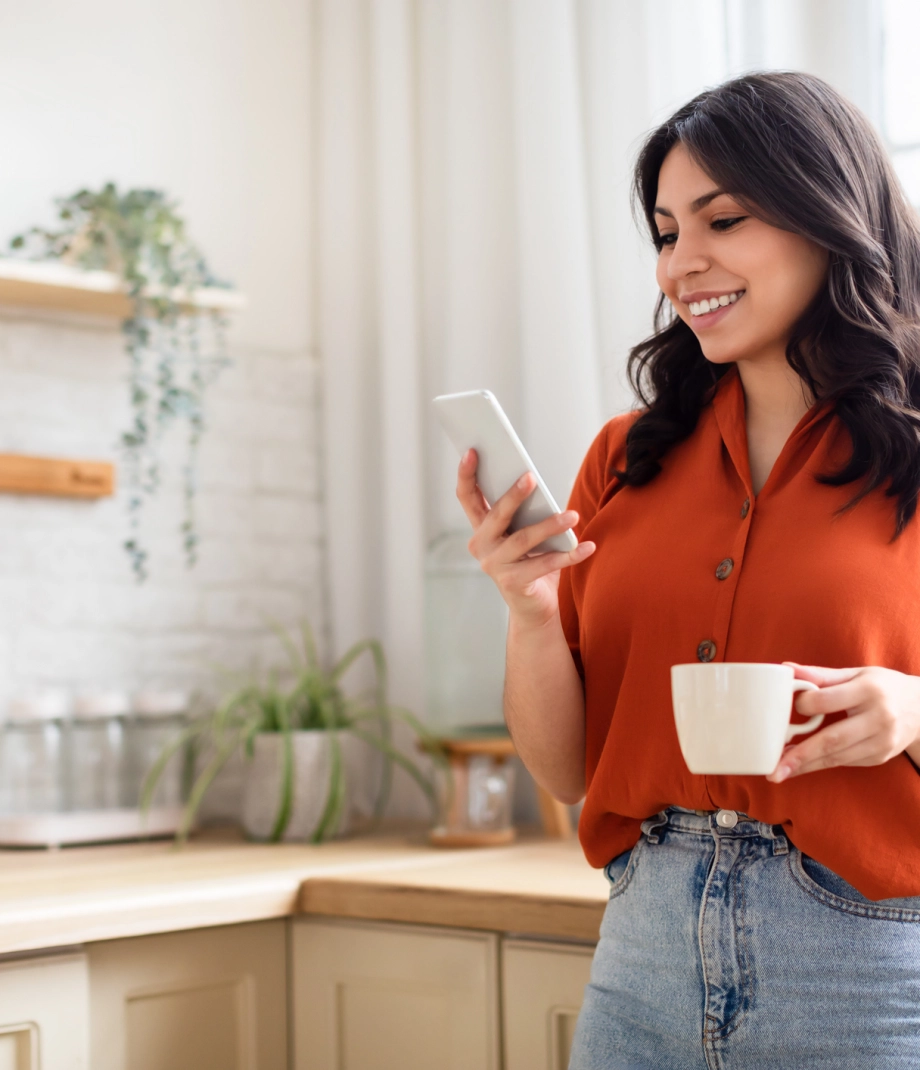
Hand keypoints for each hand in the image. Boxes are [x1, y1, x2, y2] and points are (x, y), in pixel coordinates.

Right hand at [456, 448, 594, 627]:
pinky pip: (545, 565)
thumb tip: (533, 479)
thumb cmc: (531, 561)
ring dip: (550, 525)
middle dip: (513, 495)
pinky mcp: (513, 584)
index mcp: (481, 528)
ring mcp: (495, 566)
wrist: (534, 607)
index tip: (472, 451)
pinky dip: (570, 556)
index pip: (468, 497)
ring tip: (573, 516)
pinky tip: (587, 546)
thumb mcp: (523, 531)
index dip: (467, 474)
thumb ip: (523, 511)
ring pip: (523, 539)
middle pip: (496, 515)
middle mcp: (482, 546)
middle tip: (531, 476)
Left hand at [766, 663, 919, 782]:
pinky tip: (802, 765)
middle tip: (775, 768)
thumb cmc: (883, 686)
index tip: (790, 707)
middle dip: (801, 755)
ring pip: (838, 757)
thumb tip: (786, 669)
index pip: (829, 701)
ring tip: (780, 770)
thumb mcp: (856, 673)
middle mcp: (879, 718)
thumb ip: (821, 675)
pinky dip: (821, 765)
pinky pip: (846, 762)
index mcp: (869, 691)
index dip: (805, 705)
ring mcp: (882, 742)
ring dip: (807, 765)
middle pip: (833, 739)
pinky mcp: (880, 757)